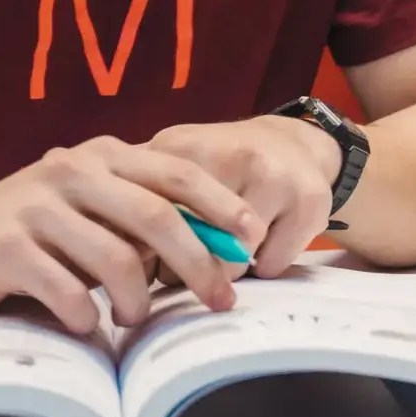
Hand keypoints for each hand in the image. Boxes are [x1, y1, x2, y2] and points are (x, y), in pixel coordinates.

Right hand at [0, 135, 260, 333]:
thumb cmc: (38, 231)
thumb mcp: (94, 206)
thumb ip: (143, 214)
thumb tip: (220, 244)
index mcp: (103, 155)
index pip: (178, 172)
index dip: (222, 203)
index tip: (253, 235)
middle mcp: (73, 172)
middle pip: (156, 217)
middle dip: (198, 262)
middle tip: (221, 298)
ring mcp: (36, 207)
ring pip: (115, 259)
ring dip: (137, 299)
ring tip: (134, 318)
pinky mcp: (5, 247)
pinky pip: (65, 290)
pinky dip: (85, 315)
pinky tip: (86, 325)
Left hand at [143, 115, 341, 278]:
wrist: (294, 143)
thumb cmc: (221, 166)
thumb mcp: (174, 168)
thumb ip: (140, 204)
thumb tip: (108, 263)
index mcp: (181, 147)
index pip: (147, 223)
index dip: (143, 252)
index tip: (147, 263)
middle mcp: (228, 154)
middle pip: (189, 248)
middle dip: (187, 267)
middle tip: (194, 259)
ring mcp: (272, 175)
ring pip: (232, 264)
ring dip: (228, 273)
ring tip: (232, 250)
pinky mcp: (307, 200)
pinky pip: (271, 267)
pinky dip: (266, 268)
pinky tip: (266, 244)